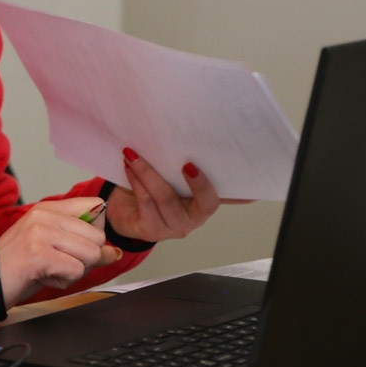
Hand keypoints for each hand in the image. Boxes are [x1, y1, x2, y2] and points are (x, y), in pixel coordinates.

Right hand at [0, 198, 121, 306]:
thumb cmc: (21, 264)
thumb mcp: (53, 246)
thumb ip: (83, 244)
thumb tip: (115, 252)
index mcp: (49, 208)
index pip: (95, 206)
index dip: (97, 232)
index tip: (82, 245)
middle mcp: (45, 215)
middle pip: (97, 236)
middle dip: (87, 258)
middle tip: (63, 264)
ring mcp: (41, 232)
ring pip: (90, 253)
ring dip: (76, 271)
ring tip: (54, 270)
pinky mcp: (38, 253)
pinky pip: (75, 270)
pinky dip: (65, 280)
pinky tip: (47, 277)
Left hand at [106, 148, 251, 242]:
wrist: (124, 211)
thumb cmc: (153, 189)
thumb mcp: (171, 176)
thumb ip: (183, 164)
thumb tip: (195, 136)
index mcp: (202, 205)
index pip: (223, 198)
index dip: (239, 195)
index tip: (240, 181)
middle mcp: (192, 219)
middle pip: (201, 201)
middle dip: (194, 180)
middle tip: (186, 162)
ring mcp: (172, 227)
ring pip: (166, 198)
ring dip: (149, 172)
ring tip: (135, 153)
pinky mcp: (151, 230)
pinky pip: (146, 202)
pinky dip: (137, 180)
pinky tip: (128, 166)